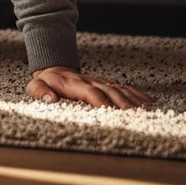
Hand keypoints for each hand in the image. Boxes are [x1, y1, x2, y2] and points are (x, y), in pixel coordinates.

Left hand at [28, 66, 152, 108]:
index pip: (90, 92)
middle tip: (136, 116)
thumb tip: (51, 99)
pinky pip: (124, 88)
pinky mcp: (107, 85)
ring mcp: (101, 82)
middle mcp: (91, 82)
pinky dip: (137, 95)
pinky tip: (150, 103)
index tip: (110, 110)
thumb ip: (40, 92)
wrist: (54, 68)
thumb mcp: (35, 87)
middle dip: (123, 103)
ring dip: (133, 100)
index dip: (100, 100)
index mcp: (74, 84)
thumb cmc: (46, 82)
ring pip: (120, 90)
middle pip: (110, 92)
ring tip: (147, 111)